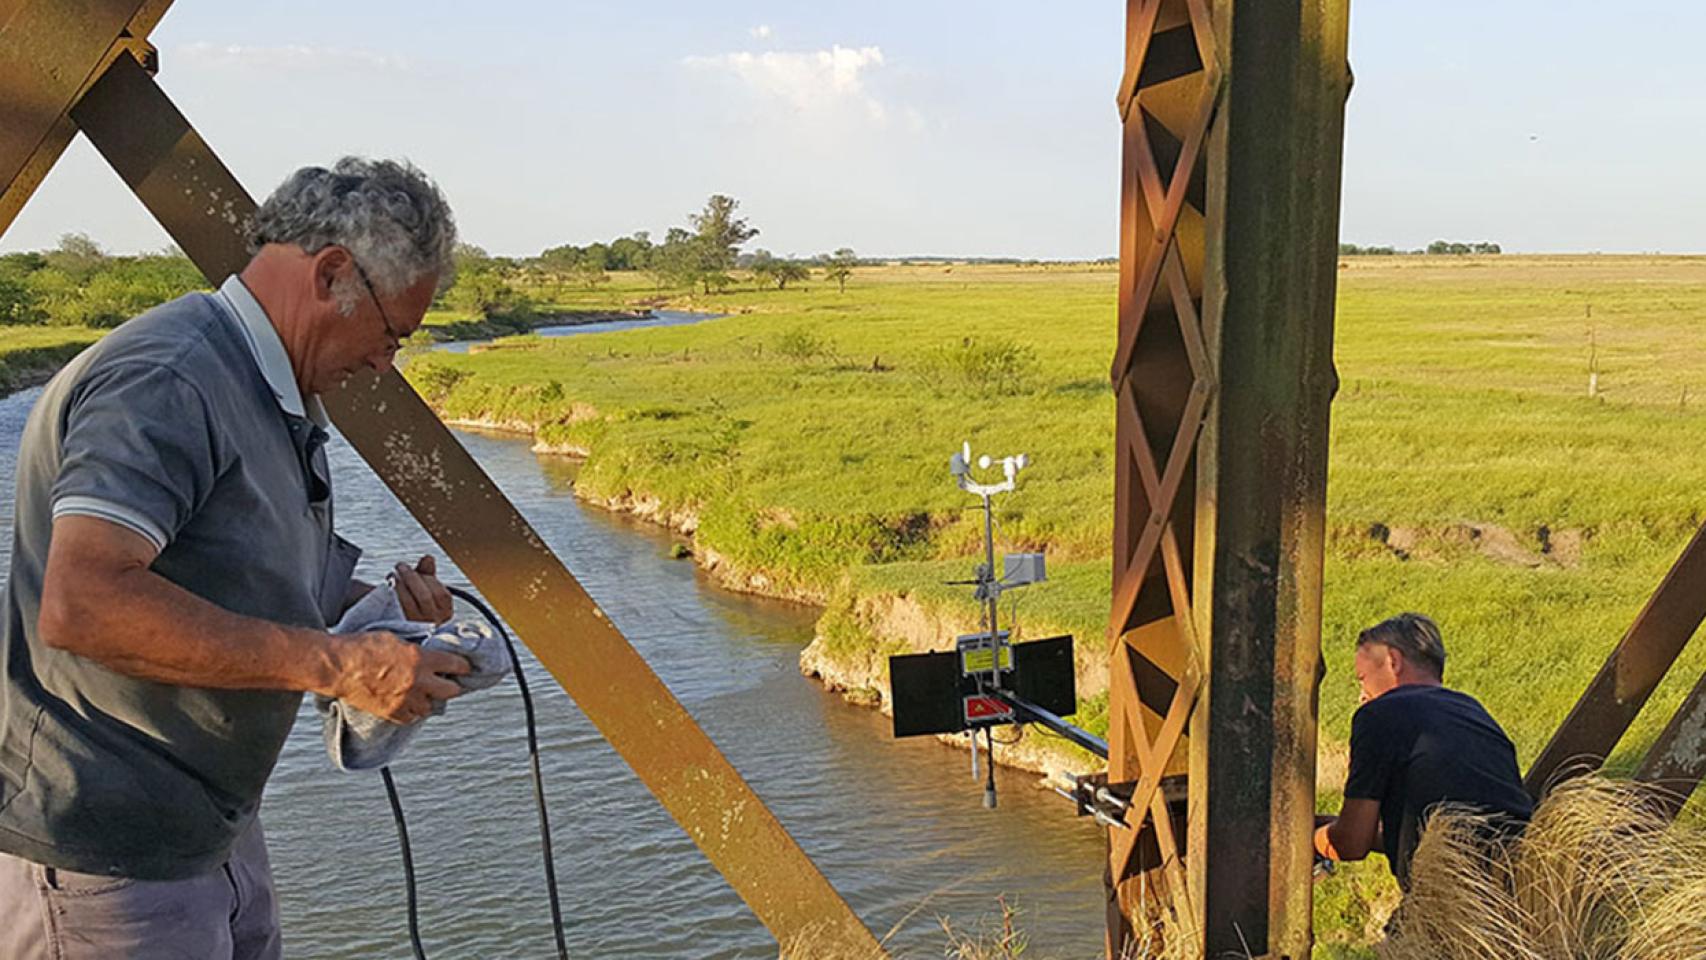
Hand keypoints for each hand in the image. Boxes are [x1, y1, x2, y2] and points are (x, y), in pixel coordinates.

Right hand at [334, 631, 470, 723]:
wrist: (337, 666)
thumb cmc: (361, 647)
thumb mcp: (395, 637)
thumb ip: (416, 647)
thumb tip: (429, 651)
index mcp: (420, 658)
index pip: (456, 664)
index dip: (463, 665)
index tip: (464, 667)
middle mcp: (417, 681)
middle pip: (451, 690)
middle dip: (451, 685)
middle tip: (449, 681)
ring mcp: (405, 699)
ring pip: (431, 707)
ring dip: (431, 699)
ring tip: (425, 692)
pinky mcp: (391, 713)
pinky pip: (411, 718)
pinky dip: (413, 711)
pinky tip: (410, 703)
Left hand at [392, 555, 452, 623]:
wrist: (394, 623)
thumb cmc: (414, 604)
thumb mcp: (424, 587)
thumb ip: (427, 573)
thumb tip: (428, 558)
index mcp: (446, 612)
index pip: (441, 594)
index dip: (427, 578)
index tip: (414, 568)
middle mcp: (434, 621)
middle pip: (424, 597)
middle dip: (411, 578)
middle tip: (400, 566)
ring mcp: (417, 626)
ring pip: (409, 603)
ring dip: (399, 585)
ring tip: (392, 575)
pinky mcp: (400, 628)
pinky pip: (396, 610)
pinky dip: (392, 596)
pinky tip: (387, 588)